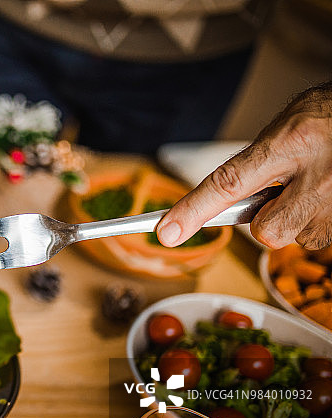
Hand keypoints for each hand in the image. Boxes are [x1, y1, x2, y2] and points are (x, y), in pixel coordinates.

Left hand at [157, 81, 331, 249]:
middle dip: (267, 222)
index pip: (229, 183)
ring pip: (297, 237)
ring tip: (320, 184)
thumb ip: (255, 165)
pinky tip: (330, 193)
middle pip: (267, 232)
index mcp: (291, 143)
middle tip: (284, 193)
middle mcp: (317, 176)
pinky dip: (321, 220)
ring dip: (299, 219)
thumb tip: (221, 204)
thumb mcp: (286, 128)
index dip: (193, 211)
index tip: (166, 233)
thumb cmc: (327, 117)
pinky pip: (321, 237)